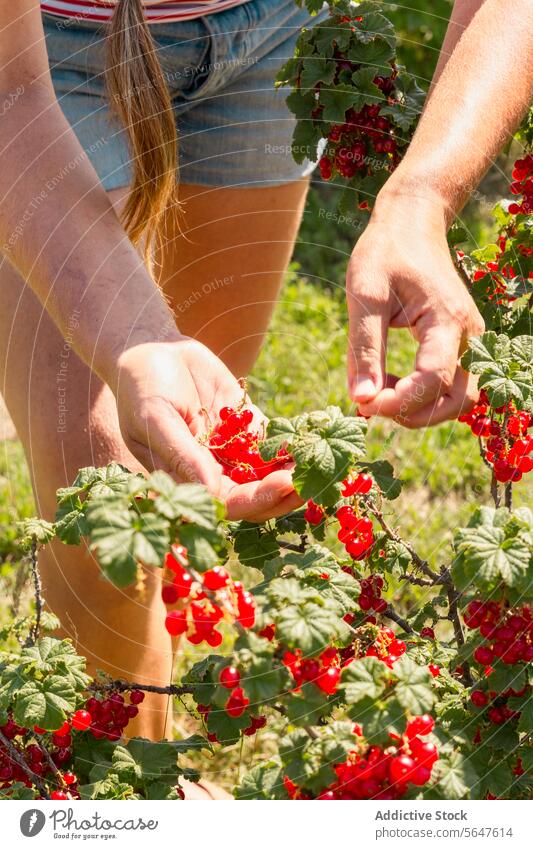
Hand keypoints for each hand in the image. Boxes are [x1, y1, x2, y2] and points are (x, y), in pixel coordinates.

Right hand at [113, 337, 301, 520]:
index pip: (226, 503)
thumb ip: (183, 456)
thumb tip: (212, 491)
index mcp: (186, 479)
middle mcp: (212, 471)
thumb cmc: (140, 386)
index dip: (257, 500)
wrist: (151, 348)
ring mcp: (231, 450)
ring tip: (324, 464)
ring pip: (268, 472)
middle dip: (284, 492)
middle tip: (314, 482)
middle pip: (254, 495)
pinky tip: (315, 441)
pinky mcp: (246, 426)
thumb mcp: (155, 419)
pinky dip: (293, 444)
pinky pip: (274, 442)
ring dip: (294, 472)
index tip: (285, 485)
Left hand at [346, 196, 484, 426]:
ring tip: (380, 393)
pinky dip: (423, 397)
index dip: (400, 402)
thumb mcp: (364, 295)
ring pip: (460, 398)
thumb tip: (360, 400)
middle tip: (373, 405)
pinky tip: (389, 383)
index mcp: (447, 318)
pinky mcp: (460, 345)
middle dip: (417, 414)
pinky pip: (451, 386)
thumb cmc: (385, 253)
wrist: (412, 224)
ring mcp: (470, 341)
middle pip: (460, 400)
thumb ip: (364, 349)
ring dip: (422, 409)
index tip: (364, 404)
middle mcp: (469, 334)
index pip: (434, 379)